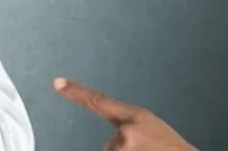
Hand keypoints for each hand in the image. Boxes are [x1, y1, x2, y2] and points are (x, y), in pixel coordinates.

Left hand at [54, 77, 196, 150]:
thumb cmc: (169, 145)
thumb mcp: (148, 123)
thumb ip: (126, 125)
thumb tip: (111, 138)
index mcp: (133, 118)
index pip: (98, 101)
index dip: (76, 92)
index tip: (57, 82)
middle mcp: (125, 135)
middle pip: (111, 144)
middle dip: (123, 149)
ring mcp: (120, 149)